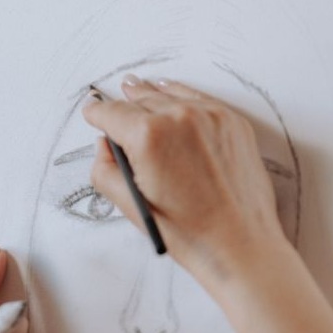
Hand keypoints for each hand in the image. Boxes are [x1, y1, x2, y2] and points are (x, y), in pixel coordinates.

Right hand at [82, 75, 288, 283]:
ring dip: (150, 96)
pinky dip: (180, 95)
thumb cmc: (188, 232)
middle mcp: (179, 117)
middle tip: (113, 108)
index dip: (97, 114)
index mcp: (148, 136)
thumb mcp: (131, 205)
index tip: (92, 113)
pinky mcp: (232, 120)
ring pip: (168, 94)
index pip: (111, 112)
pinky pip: (198, 97)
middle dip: (123, 106)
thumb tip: (104, 145)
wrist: (240, 244)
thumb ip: (104, 169)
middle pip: (139, 99)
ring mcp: (209, 115)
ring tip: (134, 87)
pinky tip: (169, 91)